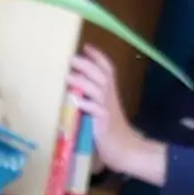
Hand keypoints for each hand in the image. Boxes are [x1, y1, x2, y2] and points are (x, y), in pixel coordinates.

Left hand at [66, 49, 166, 186]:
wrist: (125, 148)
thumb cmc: (111, 129)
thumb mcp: (102, 109)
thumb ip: (91, 97)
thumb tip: (73, 87)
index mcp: (110, 91)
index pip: (108, 68)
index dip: (98, 56)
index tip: (86, 46)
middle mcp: (110, 96)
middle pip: (101, 74)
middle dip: (87, 64)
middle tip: (71, 58)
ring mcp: (107, 108)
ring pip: (97, 88)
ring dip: (82, 81)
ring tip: (68, 76)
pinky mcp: (103, 121)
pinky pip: (93, 110)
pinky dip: (84, 104)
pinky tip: (74, 100)